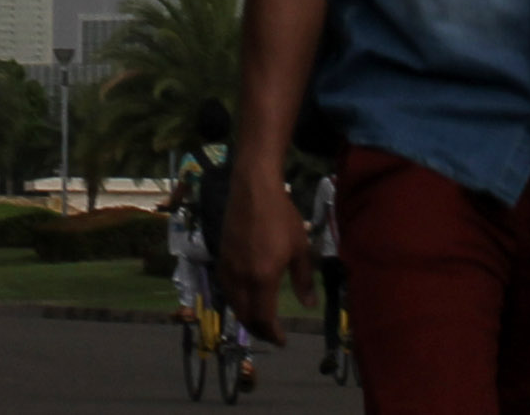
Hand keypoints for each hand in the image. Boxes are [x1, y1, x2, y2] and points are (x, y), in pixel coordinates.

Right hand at [217, 164, 315, 340]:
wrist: (253, 189)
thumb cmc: (281, 216)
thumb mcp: (300, 248)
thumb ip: (304, 279)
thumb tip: (308, 304)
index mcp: (262, 278)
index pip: (263, 318)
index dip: (272, 333)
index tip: (282, 340)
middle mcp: (241, 278)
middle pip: (245, 316)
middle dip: (258, 329)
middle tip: (271, 333)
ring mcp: (228, 267)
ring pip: (233, 303)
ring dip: (246, 316)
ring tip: (259, 319)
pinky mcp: (221, 257)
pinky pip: (226, 288)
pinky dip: (236, 300)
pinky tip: (245, 297)